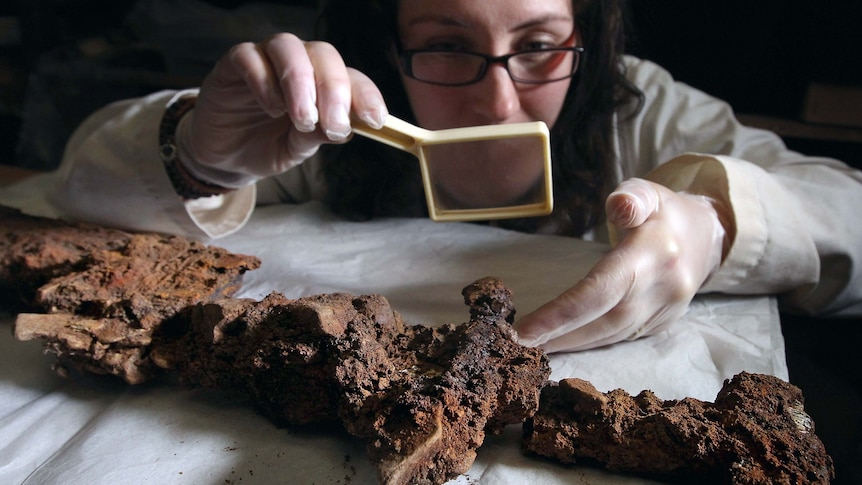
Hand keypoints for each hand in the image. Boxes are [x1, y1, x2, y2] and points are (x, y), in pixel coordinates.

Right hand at [177, 33, 387, 182]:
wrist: (226, 157)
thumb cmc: (268, 145)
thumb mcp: (298, 148)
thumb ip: (319, 136)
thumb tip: (347, 129)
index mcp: (322, 82)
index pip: (352, 78)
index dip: (366, 95)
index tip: (375, 120)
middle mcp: (298, 63)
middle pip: (323, 55)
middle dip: (334, 90)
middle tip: (334, 125)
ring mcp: (265, 60)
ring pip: (288, 48)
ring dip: (301, 82)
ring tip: (303, 118)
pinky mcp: (233, 64)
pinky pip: (249, 57)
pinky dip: (264, 81)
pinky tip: (272, 108)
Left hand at [514, 178, 728, 352]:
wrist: (709, 237)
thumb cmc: (665, 212)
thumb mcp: (649, 191)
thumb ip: (632, 197)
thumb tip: (619, 206)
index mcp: (653, 255)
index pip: (600, 291)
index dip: (560, 314)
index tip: (524, 330)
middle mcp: (661, 289)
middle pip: (602, 322)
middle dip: (556, 337)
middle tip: (515, 346)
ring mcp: (665, 311)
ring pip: (610, 336)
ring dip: (569, 345)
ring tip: (531, 349)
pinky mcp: (662, 324)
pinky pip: (620, 338)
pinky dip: (590, 344)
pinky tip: (562, 345)